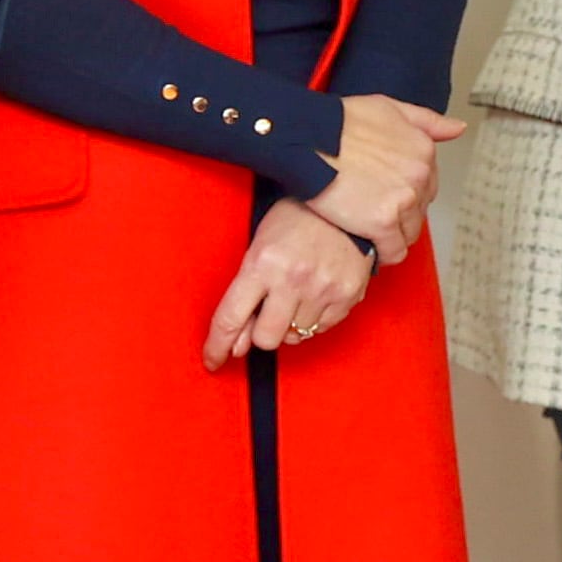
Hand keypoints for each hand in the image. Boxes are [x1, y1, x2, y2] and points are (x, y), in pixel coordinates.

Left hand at [206, 200, 373, 367]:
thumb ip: (246, 295)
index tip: (212, 360)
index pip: (230, 318)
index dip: (217, 346)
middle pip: (266, 339)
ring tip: (296, 294)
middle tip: (265, 316)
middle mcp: (294, 279)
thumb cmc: (297, 218)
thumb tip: (237, 344)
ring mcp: (324, 289)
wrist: (348, 201)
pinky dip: (314, 319)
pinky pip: (322, 329)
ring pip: (295, 336)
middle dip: (261, 333)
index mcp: (263, 263)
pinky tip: (315, 294)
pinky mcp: (349, 295)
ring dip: (289, 323)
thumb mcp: (260, 245)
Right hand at [307, 93, 464, 260]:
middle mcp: (420, 175)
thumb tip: (457, 128)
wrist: (307, 138)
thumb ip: (427, 121)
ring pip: (409, 233)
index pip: (428, 186)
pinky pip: (393, 251)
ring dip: (392, 235)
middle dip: (400, 214)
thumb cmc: (339, 122)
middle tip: (372, 211)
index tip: (387, 195)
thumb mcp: (389, 107)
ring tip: (367, 228)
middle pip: (420, 210)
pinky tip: (366, 244)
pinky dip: (382, 253)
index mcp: (423, 151)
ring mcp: (404, 199)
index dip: (406, 193)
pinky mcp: (383, 222)